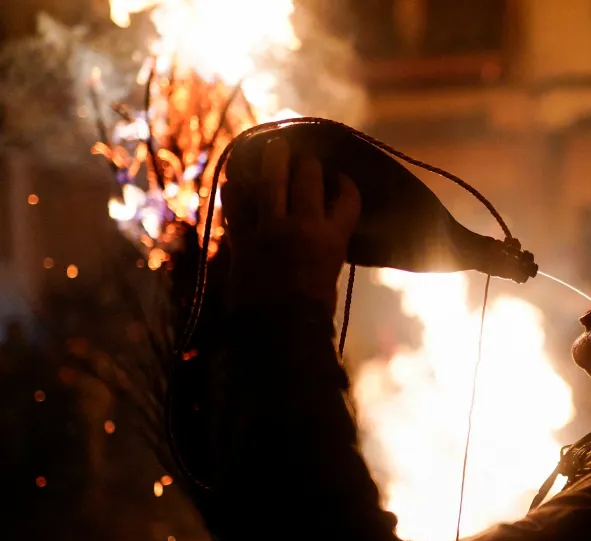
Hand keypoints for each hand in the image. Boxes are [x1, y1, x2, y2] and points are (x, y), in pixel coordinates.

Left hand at [222, 137, 360, 312]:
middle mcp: (303, 226)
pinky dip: (234, 190)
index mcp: (332, 238)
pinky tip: (234, 180)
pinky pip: (235, 204)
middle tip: (304, 157)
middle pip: (307, 177)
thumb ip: (325, 245)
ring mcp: (269, 230)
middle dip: (307, 162)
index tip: (339, 178)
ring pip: (270, 180)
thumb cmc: (312, 311)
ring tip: (274, 148)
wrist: (278, 333)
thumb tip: (321, 226)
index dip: (344, 183)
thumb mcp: (330, 272)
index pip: (347, 197)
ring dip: (272, 159)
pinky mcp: (243, 239)